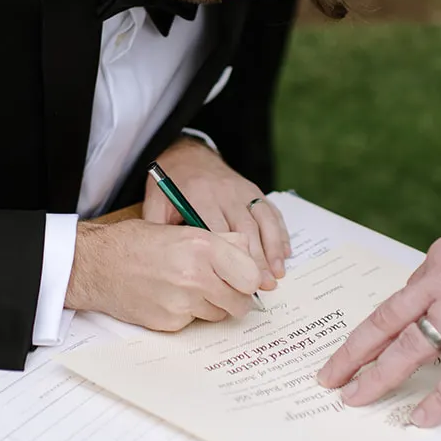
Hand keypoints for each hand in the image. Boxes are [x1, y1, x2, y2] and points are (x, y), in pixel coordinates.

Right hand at [66, 215, 262, 330]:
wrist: (97, 265)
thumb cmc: (137, 243)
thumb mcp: (183, 229)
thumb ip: (221, 241)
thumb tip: (250, 253)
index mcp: (203, 247)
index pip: (251, 276)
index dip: (248, 278)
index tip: (241, 278)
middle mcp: (195, 277)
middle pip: (240, 302)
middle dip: (234, 297)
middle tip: (220, 288)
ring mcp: (182, 303)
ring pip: (218, 314)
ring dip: (210, 305)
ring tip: (187, 287)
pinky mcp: (169, 323)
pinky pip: (193, 322)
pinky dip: (187, 313)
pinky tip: (168, 297)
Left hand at [142, 136, 290, 285]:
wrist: (186, 153)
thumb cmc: (170, 184)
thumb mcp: (156, 203)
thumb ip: (161, 230)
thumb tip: (167, 266)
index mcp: (198, 196)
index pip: (218, 231)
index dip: (229, 259)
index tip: (236, 282)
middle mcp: (224, 192)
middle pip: (245, 229)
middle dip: (257, 260)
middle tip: (263, 287)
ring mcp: (242, 190)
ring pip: (263, 221)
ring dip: (273, 249)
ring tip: (278, 274)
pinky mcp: (253, 189)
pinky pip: (271, 212)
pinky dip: (280, 233)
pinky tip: (284, 254)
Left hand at [316, 201, 440, 426]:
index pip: (405, 297)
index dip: (384, 326)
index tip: (367, 344)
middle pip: (385, 321)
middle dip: (354, 352)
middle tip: (330, 375)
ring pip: (408, 347)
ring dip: (377, 376)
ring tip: (354, 399)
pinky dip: (438, 399)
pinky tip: (421, 418)